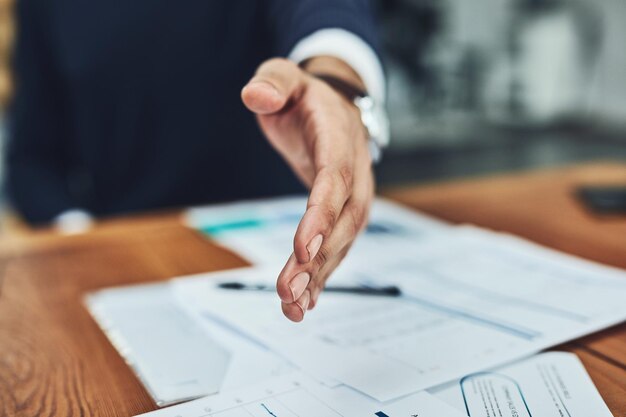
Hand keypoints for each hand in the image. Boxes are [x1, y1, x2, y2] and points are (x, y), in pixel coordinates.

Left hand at [241, 57, 374, 321]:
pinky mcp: (344, 215)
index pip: (334, 180)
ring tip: (293, 308)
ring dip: (320, 277)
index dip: (321, 216)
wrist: (336, 111)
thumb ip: (272, 82)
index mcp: (339, 139)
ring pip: (343, 242)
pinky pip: (337, 248)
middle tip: (288, 292)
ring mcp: (353, 197)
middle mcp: (354, 173)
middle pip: (343, 222)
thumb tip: (255, 95)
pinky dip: (322, 276)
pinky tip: (304, 302)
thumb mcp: (285, 77)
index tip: (302, 250)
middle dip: (319, 260)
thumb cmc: (305, 98)